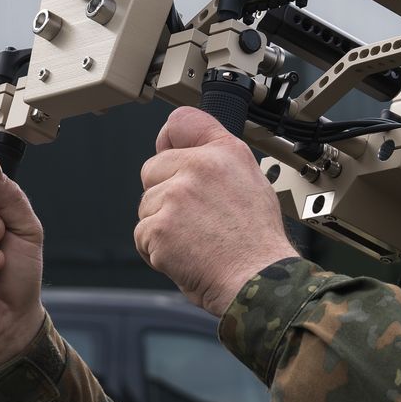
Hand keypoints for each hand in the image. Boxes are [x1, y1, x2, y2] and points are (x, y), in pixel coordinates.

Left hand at [135, 108, 298, 316]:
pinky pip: (142, 235)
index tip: (168, 150)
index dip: (170, 139)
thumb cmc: (257, 242)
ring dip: (161, 225)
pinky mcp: (159, 225)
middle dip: (163, 194)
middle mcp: (199, 166)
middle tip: (195, 220)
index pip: (182, 121)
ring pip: (146, 205)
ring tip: (195, 241)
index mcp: (225, 152)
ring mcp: (176, 195)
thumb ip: (218, 161)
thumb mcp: (252, 182)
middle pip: (152, 169)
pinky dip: (157, 250)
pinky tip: (185, 255)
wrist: (258, 280)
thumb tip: (187, 154)